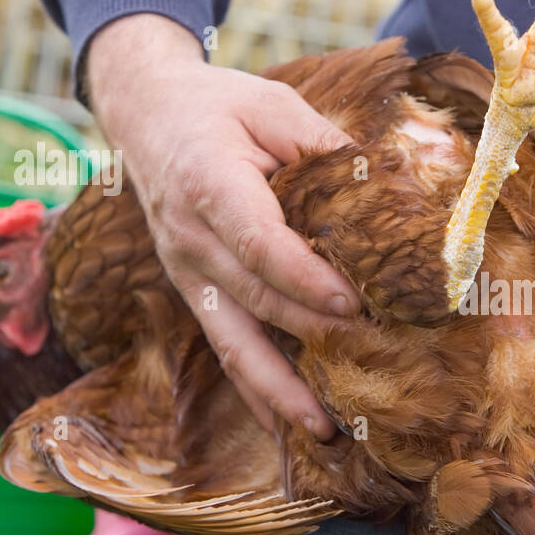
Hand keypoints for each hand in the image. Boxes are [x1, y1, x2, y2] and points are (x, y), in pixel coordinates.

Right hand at [85, 14, 359, 437]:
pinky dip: (253, 390)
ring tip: (323, 429)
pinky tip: (284, 425)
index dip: (305, 278)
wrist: (146, 113)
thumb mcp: (274, 106)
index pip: (259, 243)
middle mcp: (191, 239)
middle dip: (314, 335)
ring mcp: (186, 272)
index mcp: (210, 185)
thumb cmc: (219, 107)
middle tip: (373, 365)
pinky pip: (223, 347)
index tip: (352, 304)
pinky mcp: (193, 291)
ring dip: (277, 390)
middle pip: (255, 300)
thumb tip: (389, 185)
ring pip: (232, 341)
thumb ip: (324, 146)